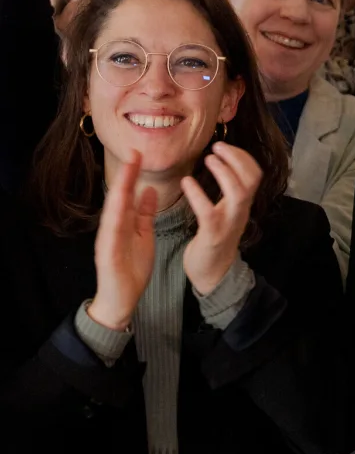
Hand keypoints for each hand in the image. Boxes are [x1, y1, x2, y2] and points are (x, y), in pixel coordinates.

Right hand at [89, 152, 156, 331]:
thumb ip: (144, 214)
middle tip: (133, 154)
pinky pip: (111, 236)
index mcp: (122, 223)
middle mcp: (112, 228)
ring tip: (126, 174)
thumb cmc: (131, 267)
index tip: (139, 154)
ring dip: (118, 193)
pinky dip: (115, 221)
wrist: (121, 299)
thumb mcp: (143, 235)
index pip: (127, 194)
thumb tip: (148, 189)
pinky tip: (119, 208)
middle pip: (118, 198)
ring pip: (112, 213)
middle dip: (125, 177)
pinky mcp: (107, 256)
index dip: (132, 175)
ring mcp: (107, 241)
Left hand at [181, 141, 260, 294]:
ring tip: (209, 159)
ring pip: (237, 193)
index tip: (224, 146)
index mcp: (243, 205)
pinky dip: (198, 194)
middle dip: (236, 158)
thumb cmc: (215, 240)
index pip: (255, 174)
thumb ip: (229, 192)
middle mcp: (241, 211)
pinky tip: (186, 182)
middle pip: (252, 179)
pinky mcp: (212, 235)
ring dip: (224, 172)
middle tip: (217, 147)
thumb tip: (223, 165)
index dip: (243, 157)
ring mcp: (229, 223)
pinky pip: (208, 211)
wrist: (213, 275)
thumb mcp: (227, 212)